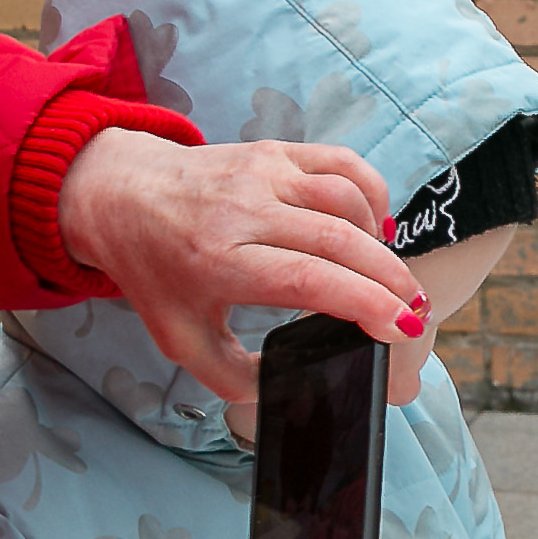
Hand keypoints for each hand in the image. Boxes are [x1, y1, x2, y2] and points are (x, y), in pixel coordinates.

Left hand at [52, 130, 418, 404]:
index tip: (401, 328)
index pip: (309, 279)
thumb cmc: (157, 271)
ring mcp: (262, 173)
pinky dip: (372, 195)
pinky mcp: (274, 151)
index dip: (365, 303)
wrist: (121, 194)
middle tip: (416, 314)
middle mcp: (243, 211)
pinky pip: (342, 164)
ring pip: (346, 199)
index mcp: (218, 261)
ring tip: (388, 278)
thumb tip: (291, 388)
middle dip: (392, 281)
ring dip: (380, 243)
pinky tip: (375, 229)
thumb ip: (234, 378)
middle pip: (340, 240)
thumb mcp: (181, 342)